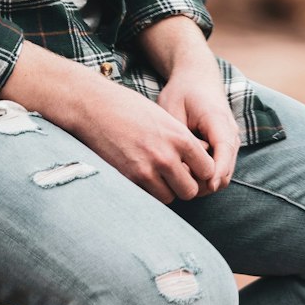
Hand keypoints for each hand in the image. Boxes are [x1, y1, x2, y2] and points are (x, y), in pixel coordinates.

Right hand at [73, 80, 218, 203]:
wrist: (96, 106)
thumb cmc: (130, 108)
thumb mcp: (164, 118)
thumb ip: (182, 140)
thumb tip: (200, 159)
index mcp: (180, 137)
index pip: (208, 170)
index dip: (201, 172)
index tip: (192, 169)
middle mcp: (167, 155)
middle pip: (191, 190)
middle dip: (184, 186)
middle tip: (173, 176)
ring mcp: (148, 169)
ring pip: (170, 198)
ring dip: (165, 190)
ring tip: (155, 175)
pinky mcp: (130, 178)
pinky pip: (149, 197)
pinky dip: (147, 191)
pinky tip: (140, 175)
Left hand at [157, 62, 239, 194]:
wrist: (197, 76)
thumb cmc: (182, 91)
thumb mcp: (172, 108)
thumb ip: (178, 138)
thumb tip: (182, 167)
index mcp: (218, 120)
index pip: (224, 151)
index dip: (217, 171)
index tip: (207, 185)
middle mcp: (230, 133)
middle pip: (225, 171)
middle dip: (205, 183)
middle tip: (178, 179)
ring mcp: (230, 141)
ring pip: (223, 174)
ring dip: (204, 181)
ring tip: (180, 172)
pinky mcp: (225, 146)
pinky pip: (219, 169)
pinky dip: (205, 175)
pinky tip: (186, 168)